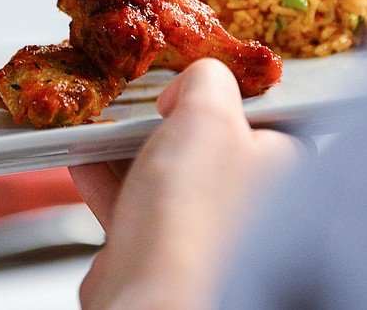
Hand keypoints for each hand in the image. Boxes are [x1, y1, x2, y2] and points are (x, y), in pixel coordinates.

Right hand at [70, 59, 299, 309]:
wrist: (152, 291)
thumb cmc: (192, 212)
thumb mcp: (207, 110)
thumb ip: (208, 78)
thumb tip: (197, 80)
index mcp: (282, 166)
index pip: (265, 113)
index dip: (228, 93)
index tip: (196, 82)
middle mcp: (251, 200)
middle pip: (208, 141)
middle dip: (169, 120)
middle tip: (146, 102)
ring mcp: (205, 228)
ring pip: (167, 172)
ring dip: (128, 146)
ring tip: (104, 122)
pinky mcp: (162, 250)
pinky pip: (133, 203)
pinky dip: (107, 179)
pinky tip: (84, 156)